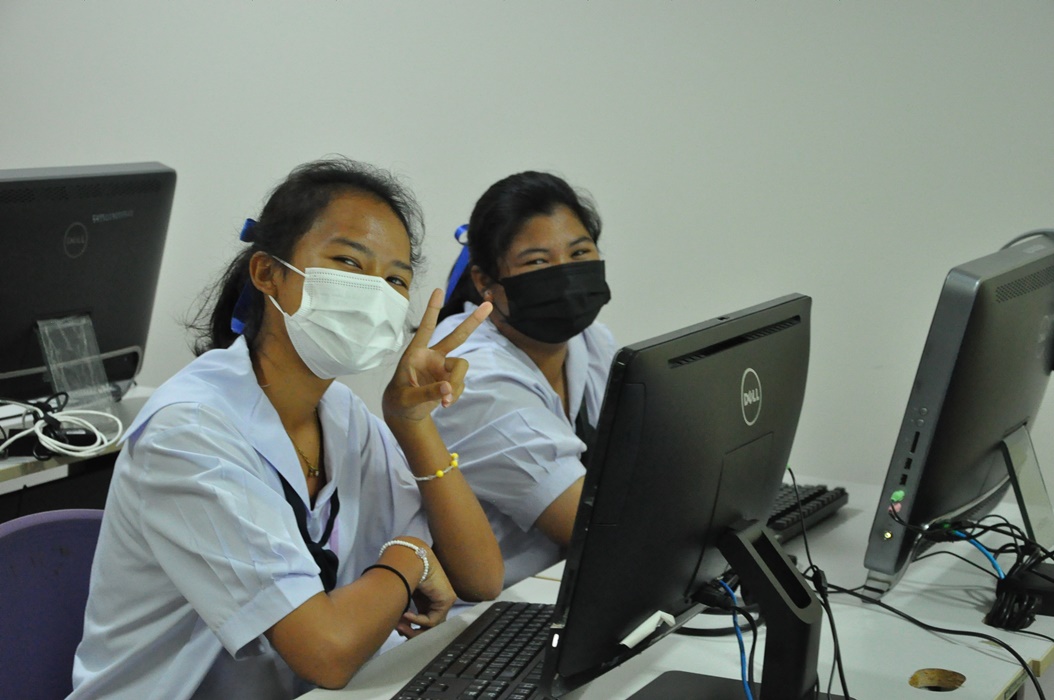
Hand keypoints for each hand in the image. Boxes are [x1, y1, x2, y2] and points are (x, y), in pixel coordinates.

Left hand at [383, 288, 491, 422]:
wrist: (405, 414)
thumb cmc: (400, 401)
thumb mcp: (407, 398)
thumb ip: (427, 393)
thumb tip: (449, 388)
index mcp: (416, 354)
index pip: (425, 329)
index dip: (432, 310)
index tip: (438, 290)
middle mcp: (433, 357)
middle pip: (456, 336)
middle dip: (472, 322)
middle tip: (488, 305)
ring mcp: (443, 367)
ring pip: (461, 367)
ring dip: (457, 383)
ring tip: (446, 401)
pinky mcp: (450, 379)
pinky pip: (460, 384)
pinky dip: (455, 394)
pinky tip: (445, 403)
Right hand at [396, 550, 454, 637]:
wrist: (411, 557)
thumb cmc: (404, 573)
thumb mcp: (404, 598)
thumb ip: (404, 613)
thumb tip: (399, 630)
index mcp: (428, 601)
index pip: (424, 624)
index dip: (411, 629)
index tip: (397, 628)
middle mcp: (438, 602)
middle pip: (429, 628)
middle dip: (412, 633)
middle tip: (399, 630)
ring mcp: (445, 601)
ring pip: (432, 627)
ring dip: (414, 630)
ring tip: (400, 626)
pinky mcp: (448, 599)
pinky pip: (433, 620)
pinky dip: (417, 620)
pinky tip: (406, 615)